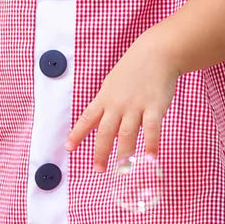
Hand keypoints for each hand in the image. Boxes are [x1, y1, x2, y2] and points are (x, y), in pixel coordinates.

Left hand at [64, 41, 176, 172]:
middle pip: (106, 132)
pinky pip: (151, 129)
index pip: (87, 118)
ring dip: (123, 153)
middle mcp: (117, 104)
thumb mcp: (112, 84)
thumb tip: (98, 125)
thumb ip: (106, 105)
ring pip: (127, 133)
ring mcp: (136, 106)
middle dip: (101, 152)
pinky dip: (151, 144)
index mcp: (105, 98)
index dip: (77, 134)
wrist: (156, 53)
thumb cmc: (133, 70)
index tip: (68, 148)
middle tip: (99, 169)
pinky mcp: (154, 107)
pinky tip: (151, 158)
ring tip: (121, 169)